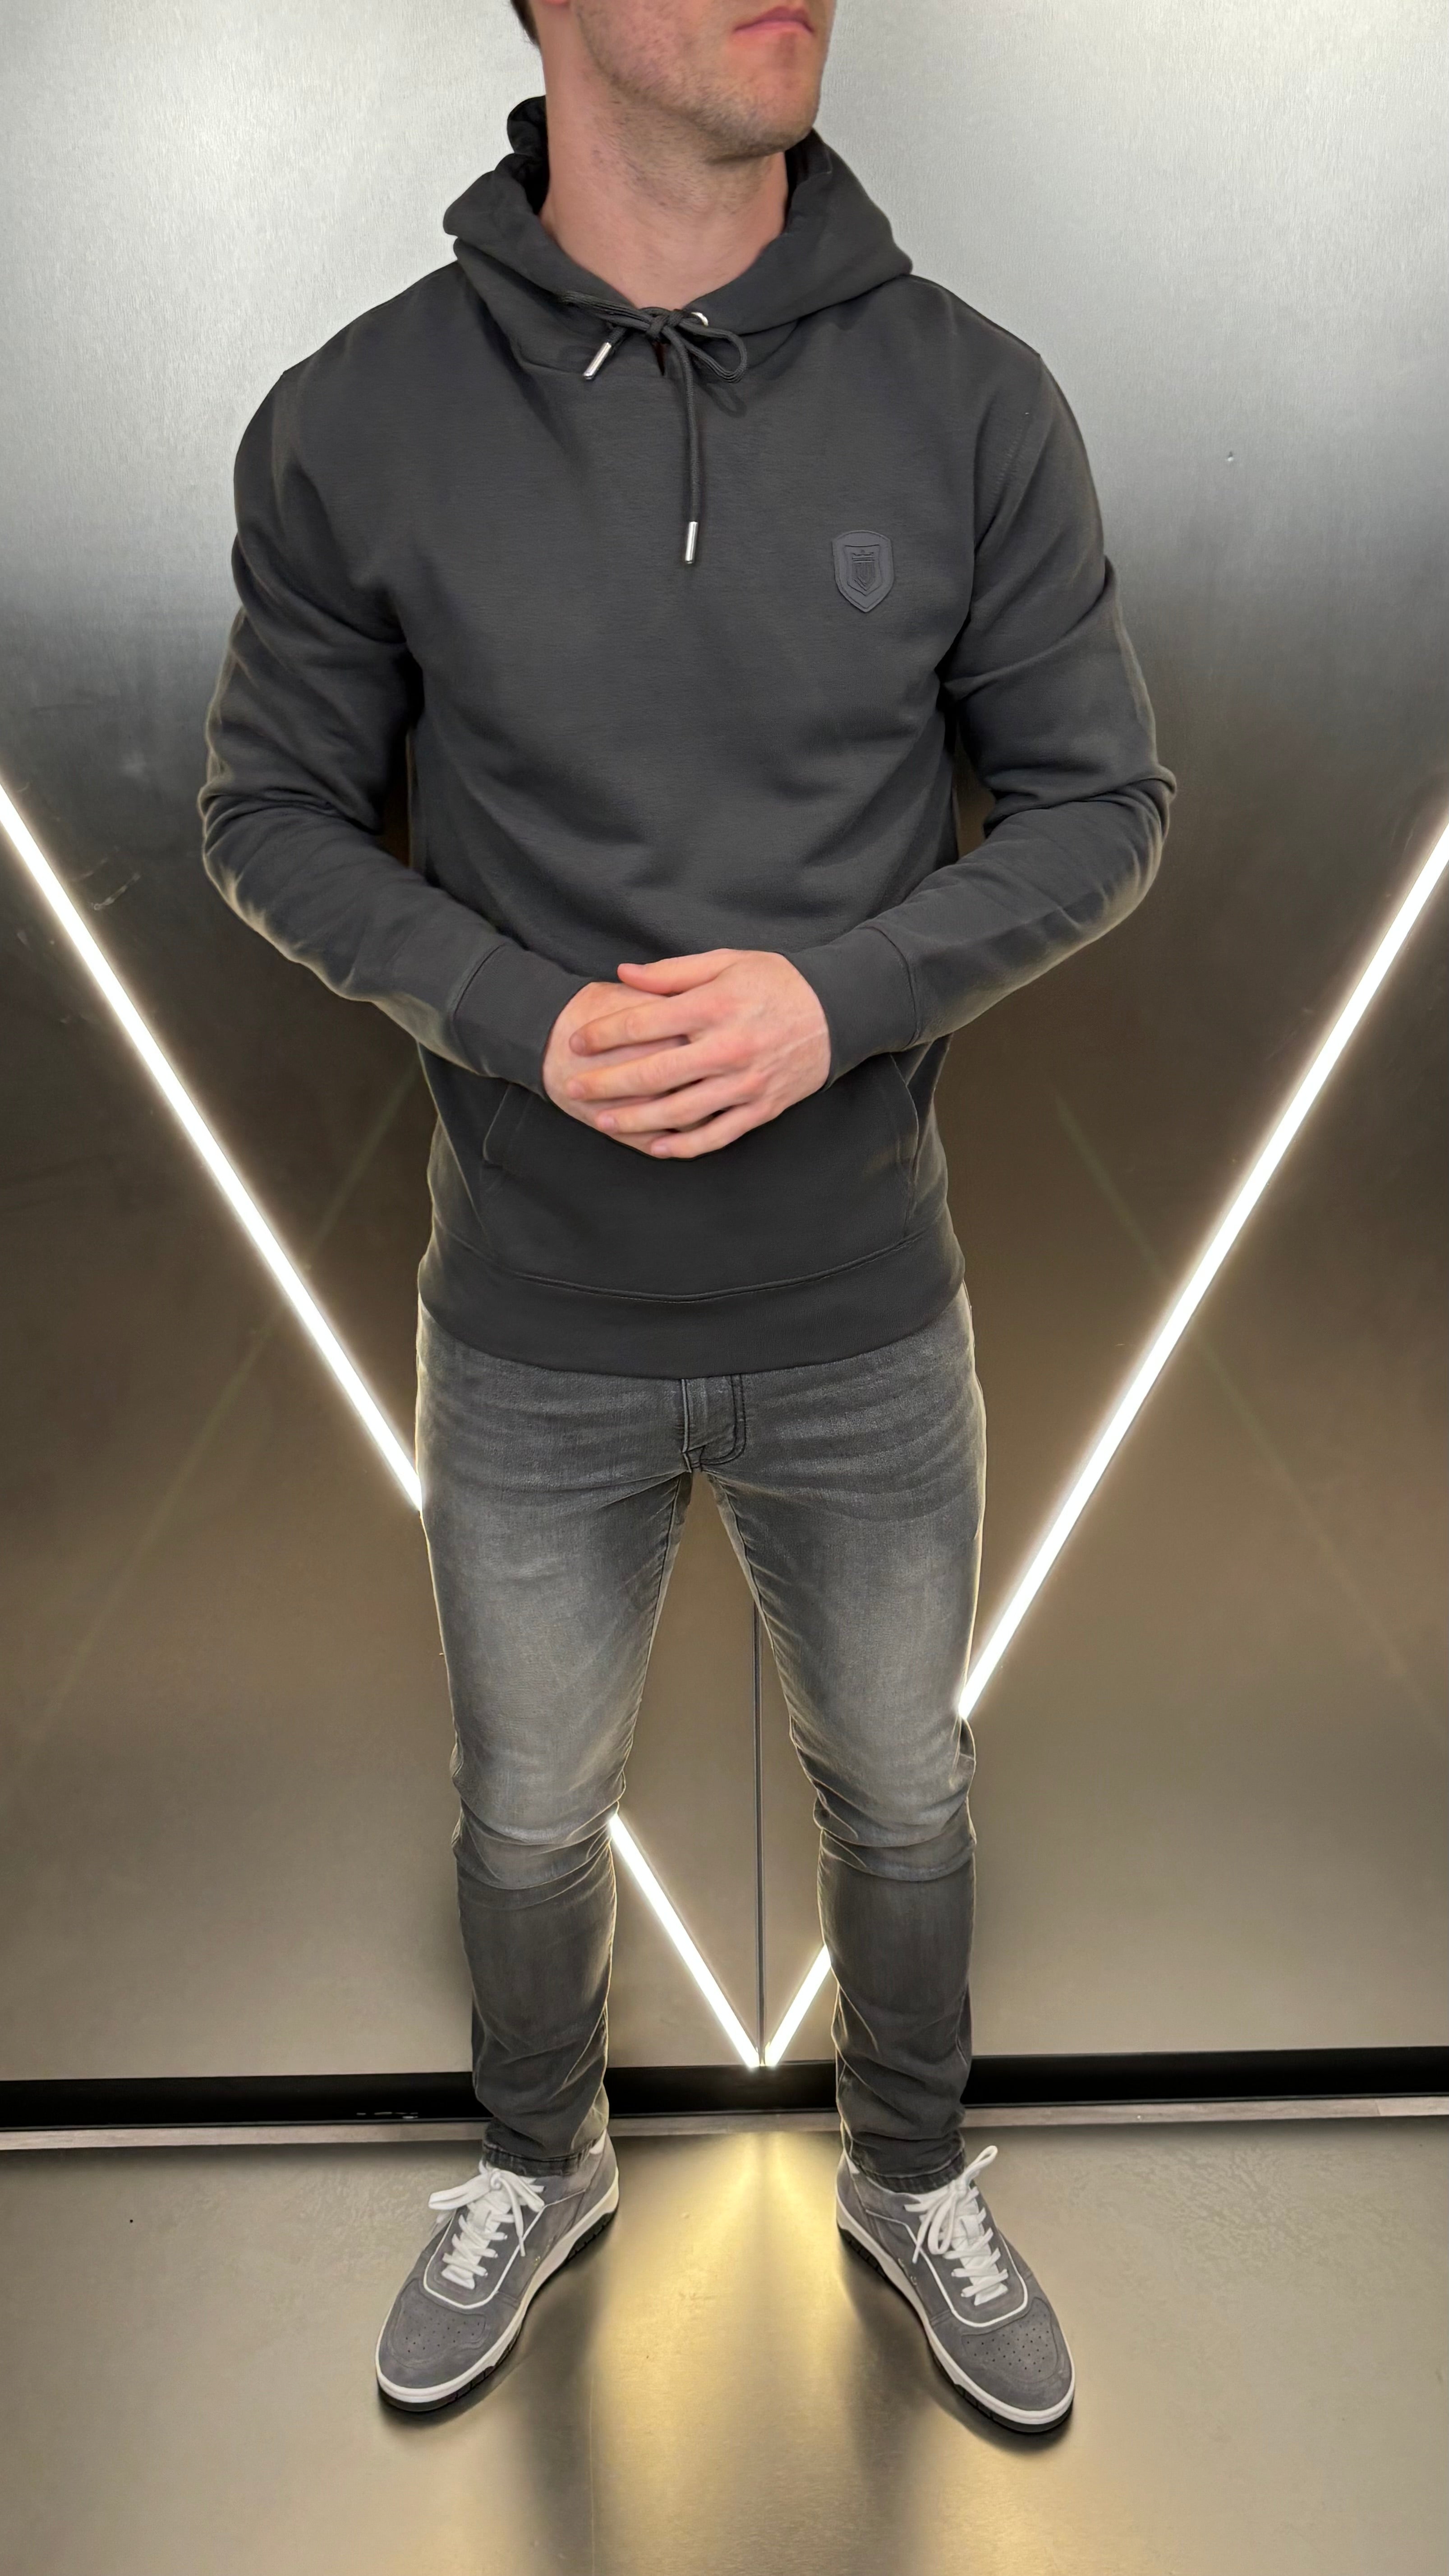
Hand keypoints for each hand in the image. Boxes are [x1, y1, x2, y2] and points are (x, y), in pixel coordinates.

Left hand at [553, 949, 831, 1158]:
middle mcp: (728, 1047)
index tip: (577, 1043)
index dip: (604, 1034)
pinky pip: (717, 1134)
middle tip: (575, 1088)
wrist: (839, 1010)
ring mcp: (746, 1082)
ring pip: (681, 1111)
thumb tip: (623, 974)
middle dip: (608, 1083)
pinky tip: (656, 1146)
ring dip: (637, 1120)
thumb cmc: (777, 981)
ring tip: (604, 1122)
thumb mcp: (727, 962)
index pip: (644, 1023)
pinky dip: (685, 1145)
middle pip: (654, 1073)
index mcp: (715, 1006)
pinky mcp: (762, 1107)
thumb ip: (673, 972)